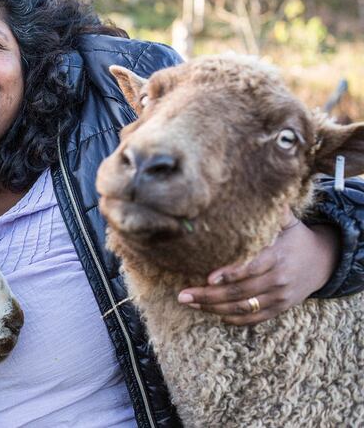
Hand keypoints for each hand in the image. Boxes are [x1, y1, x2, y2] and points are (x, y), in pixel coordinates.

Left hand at [177, 206, 339, 324]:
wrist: (324, 262)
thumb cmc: (296, 238)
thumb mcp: (288, 222)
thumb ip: (272, 211)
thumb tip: (256, 189)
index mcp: (278, 257)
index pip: (252, 268)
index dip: (231, 274)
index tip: (208, 277)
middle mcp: (279, 280)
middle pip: (240, 292)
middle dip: (209, 295)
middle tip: (183, 295)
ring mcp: (280, 298)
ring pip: (243, 308)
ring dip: (214, 308)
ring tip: (190, 303)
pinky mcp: (279, 309)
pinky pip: (254, 319)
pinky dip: (233, 319)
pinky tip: (212, 313)